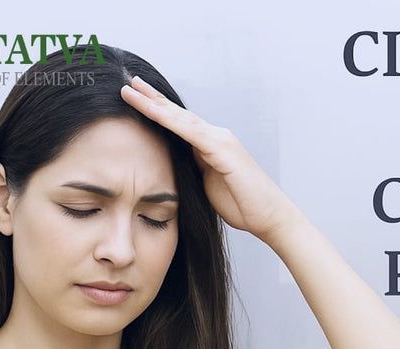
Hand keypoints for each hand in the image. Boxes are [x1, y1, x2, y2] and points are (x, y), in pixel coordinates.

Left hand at [120, 75, 301, 243]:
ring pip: (181, 118)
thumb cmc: (242, 206)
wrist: (270, 217)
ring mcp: (221, 141)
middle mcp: (216, 137)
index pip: (179, 124)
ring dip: (154, 103)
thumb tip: (173, 167)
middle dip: (152, 97)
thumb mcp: (209, 187)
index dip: (157, 110)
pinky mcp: (223, 150)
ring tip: (132, 89)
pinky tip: (152, 110)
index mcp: (211, 146)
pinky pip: (190, 132)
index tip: (135, 98)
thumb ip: (194, 172)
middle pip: (178, 114)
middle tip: (129, 81)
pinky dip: (169, 120)